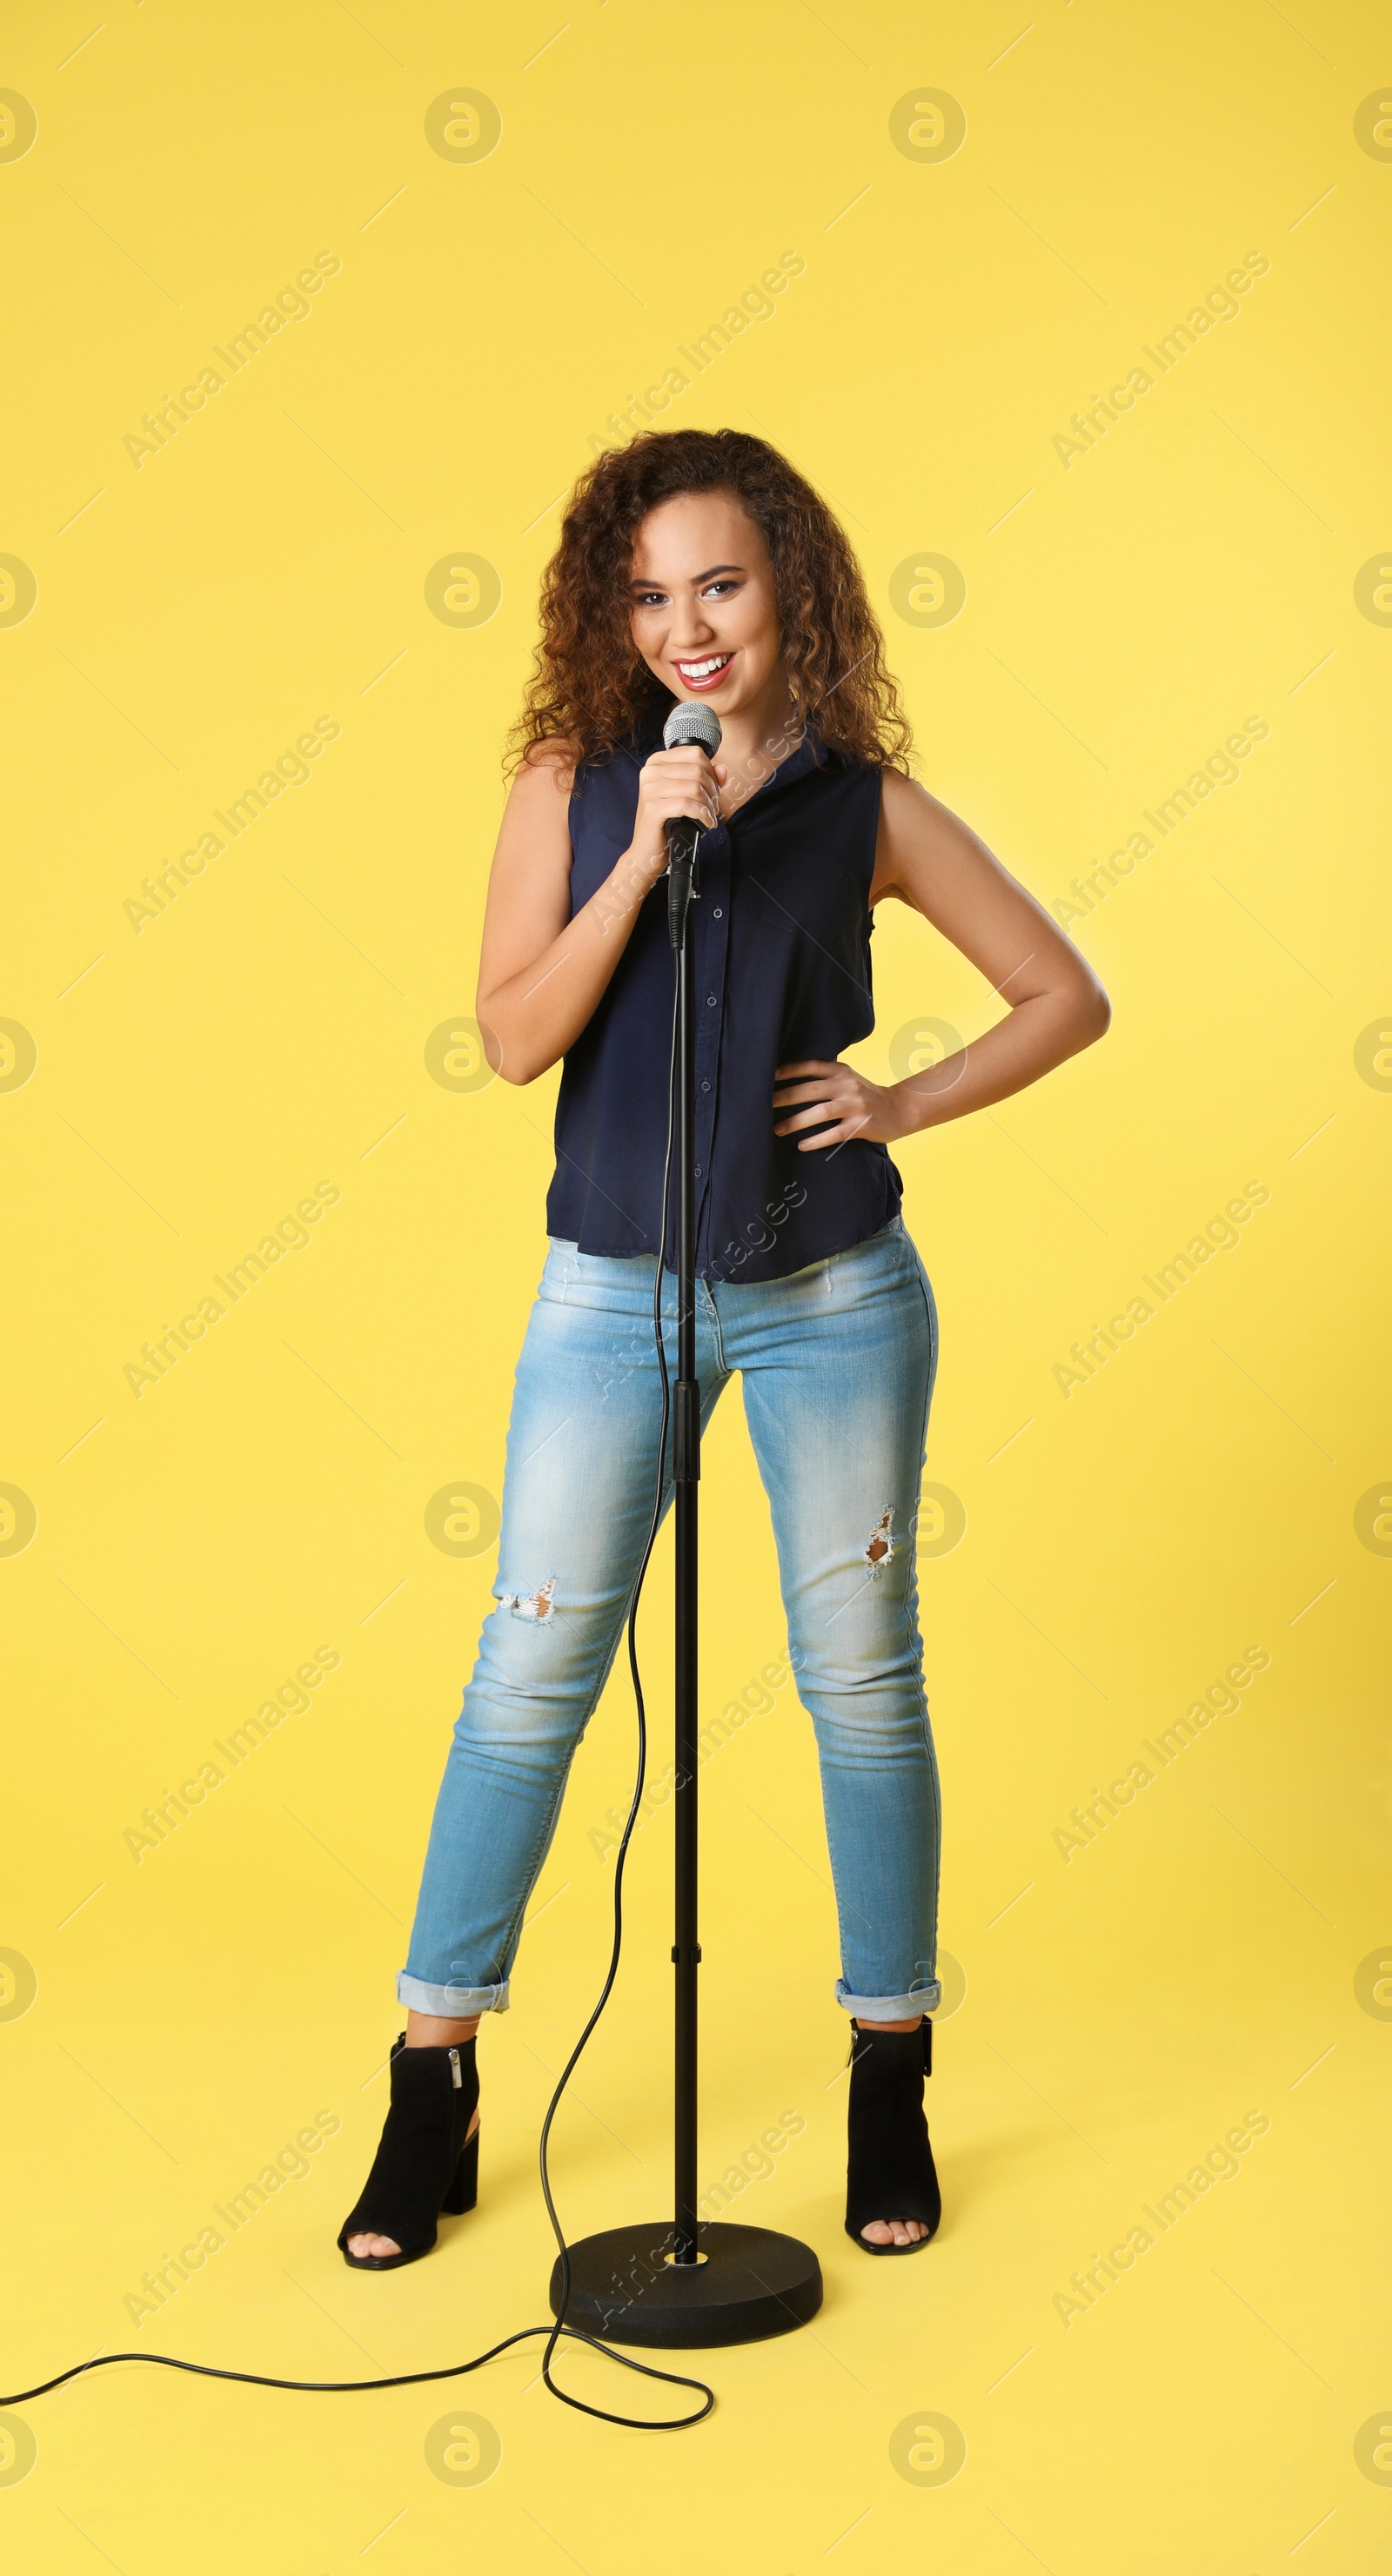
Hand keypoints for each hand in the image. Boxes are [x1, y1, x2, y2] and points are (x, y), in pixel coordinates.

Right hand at [625, 745, 727, 888]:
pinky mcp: (652, 808)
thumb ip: (706, 779)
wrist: (648, 851)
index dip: (711, 772)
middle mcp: (650, 771)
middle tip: (713, 807)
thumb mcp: (688, 795)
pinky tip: (706, 822)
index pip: (695, 753)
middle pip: (697, 770)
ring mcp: (649, 789)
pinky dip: (702, 814)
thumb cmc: (667, 822)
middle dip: (712, 790)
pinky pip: (687, 805)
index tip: (713, 791)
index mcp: (657, 762)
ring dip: (709, 804)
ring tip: (709, 816)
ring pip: (695, 787)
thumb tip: (722, 769)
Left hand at [773, 1058, 913, 1150]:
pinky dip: (816, 1140)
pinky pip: (834, 1134)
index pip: (810, 1066)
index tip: (767, 1077)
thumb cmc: (865, 1095)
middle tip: (763, 1106)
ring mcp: (855, 1106)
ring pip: (820, 1113)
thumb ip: (826, 1077)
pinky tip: (802, 1145)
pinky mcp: (860, 1126)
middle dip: (784, 1098)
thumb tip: (789, 1082)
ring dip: (795, 1122)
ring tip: (777, 1130)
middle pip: (810, 1090)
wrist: (899, 1109)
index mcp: (841, 1071)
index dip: (788, 1071)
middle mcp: (847, 1086)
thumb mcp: (848, 1079)